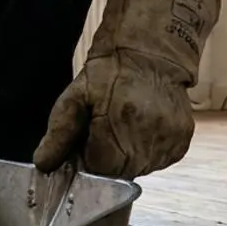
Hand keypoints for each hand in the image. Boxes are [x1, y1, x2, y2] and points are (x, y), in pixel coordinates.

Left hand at [31, 0, 219, 180]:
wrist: (150, 52)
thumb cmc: (108, 73)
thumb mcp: (75, 97)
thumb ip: (59, 134)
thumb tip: (43, 165)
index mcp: (120, 122)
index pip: (99, 169)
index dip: (88, 158)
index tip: (86, 142)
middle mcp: (150, 134)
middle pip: (119, 172)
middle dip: (107, 159)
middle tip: (104, 132)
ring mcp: (170, 139)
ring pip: (140, 169)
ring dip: (127, 157)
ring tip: (124, 128)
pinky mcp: (183, 141)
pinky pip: (158, 161)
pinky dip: (146, 153)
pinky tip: (140, 130)